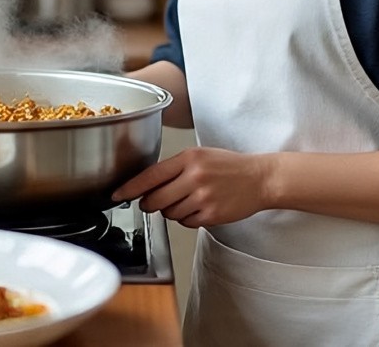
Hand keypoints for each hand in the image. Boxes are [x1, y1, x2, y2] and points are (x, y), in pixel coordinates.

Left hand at [111, 147, 272, 227]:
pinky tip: (201, 207)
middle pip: (154, 199)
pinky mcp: (211, 214)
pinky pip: (185, 222)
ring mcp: (203, 197)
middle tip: (153, 202)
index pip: (150, 175)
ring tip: (190, 199)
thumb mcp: (200, 156)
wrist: (260, 178)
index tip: (117, 195)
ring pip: (169, 213)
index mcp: (189, 158)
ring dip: (172, 210)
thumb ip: (174, 168)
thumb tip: (146, 186)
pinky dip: (187, 218)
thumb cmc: (229, 166)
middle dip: (149, 204)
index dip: (130, 188)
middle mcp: (194, 177)